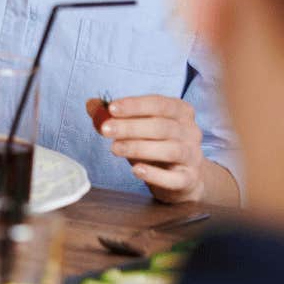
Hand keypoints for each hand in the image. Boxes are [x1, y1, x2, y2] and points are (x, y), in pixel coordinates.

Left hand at [93, 94, 208, 202]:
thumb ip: (115, 115)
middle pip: (162, 126)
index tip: (112, 108)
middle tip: (105, 130)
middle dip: (131, 127)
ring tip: (114, 148)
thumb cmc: (157, 144)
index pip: (159, 103)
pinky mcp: (189, 179)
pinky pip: (175, 178)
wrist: (182, 178)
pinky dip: (155, 174)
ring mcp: (192, 156)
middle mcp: (190, 131)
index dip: (135, 105)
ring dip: (139, 148)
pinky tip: (136, 170)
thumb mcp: (138, 126)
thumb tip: (91, 104)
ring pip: (170, 149)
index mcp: (180, 111)